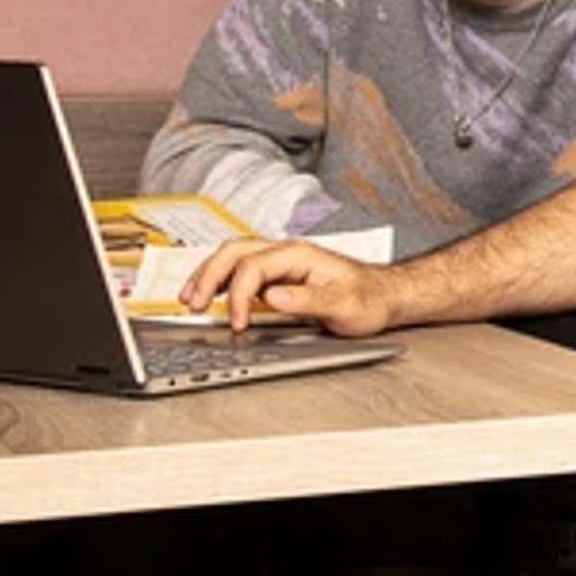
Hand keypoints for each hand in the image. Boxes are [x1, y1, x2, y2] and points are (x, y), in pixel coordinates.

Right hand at [180, 238, 399, 335]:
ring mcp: (281, 261)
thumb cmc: (369, 298)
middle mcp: (287, 253)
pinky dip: (220, 280)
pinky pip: (240, 269)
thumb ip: (308, 299)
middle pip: (234, 252)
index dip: (239, 296)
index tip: (237, 323)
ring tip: (190, 298)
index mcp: (300, 255)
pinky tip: (211, 295)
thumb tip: (273, 296)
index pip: (254, 268)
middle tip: (193, 303)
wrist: (385, 296)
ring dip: (208, 275)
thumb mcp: (343, 304)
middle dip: (208, 276)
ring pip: (233, 257)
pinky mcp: (278, 274)